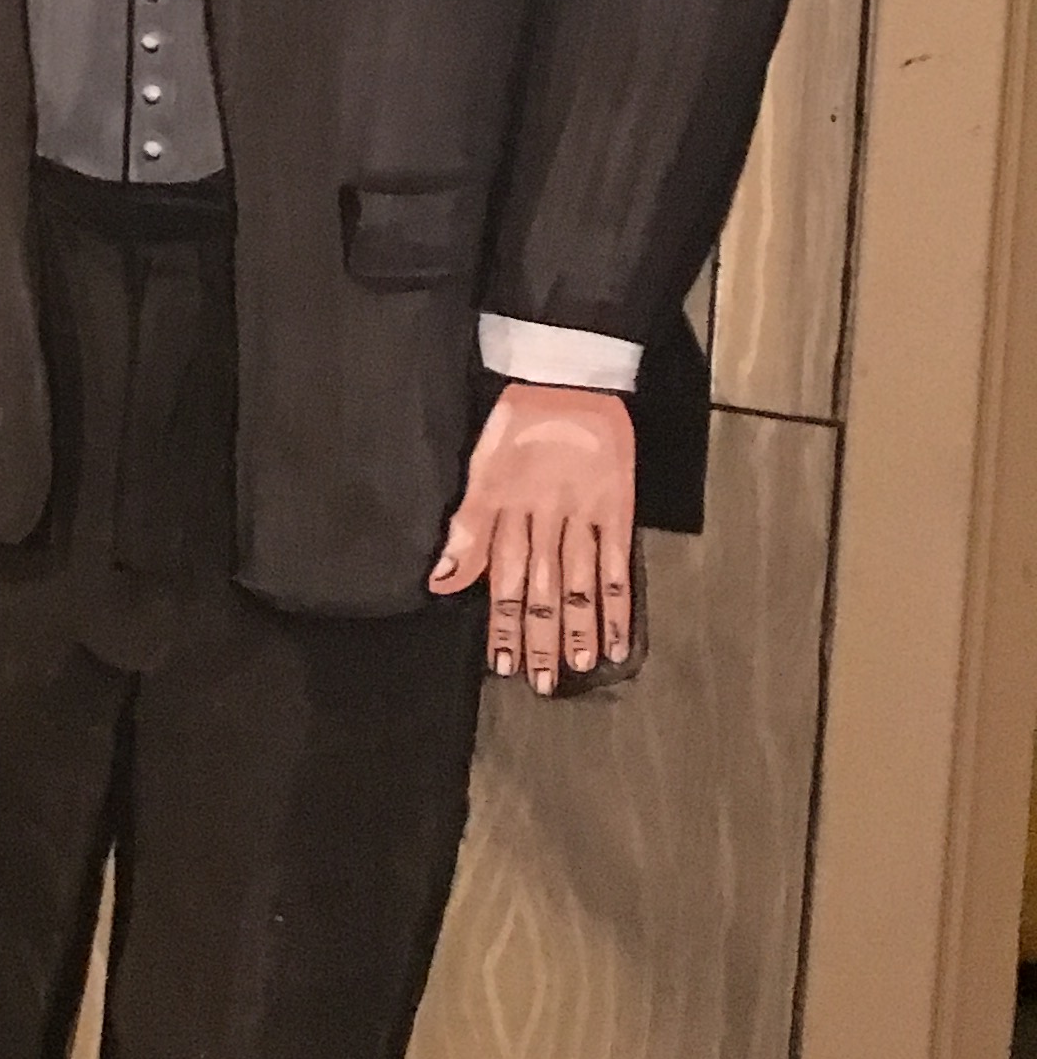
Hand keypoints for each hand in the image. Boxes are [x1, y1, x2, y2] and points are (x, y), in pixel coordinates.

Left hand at [429, 383, 637, 690]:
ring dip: (575, 627)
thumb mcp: (480, 467)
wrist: (568, 377)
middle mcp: (542, 517)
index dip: (501, 621)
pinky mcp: (615, 508)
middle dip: (536, 636)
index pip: (501, 577)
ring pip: (576, 581)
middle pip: (539, 586)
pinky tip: (617, 636)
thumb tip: (440, 581)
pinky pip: (616, 563)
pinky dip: (618, 603)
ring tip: (574, 668)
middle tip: (536, 681)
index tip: (500, 662)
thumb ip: (465, 528)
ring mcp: (582, 514)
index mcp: (505, 507)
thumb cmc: (518, 421)